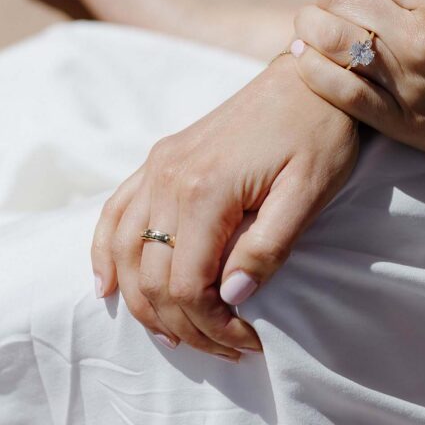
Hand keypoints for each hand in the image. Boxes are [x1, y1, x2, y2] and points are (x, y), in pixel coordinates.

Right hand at [90, 55, 357, 359]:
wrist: (309, 76)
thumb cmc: (319, 133)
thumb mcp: (310, 192)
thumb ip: (269, 246)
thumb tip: (232, 297)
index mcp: (206, 190)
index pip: (188, 285)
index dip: (212, 326)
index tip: (246, 343)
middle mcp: (170, 177)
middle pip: (152, 277)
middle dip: (183, 325)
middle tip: (223, 348)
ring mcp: (160, 165)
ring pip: (126, 251)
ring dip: (144, 302)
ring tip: (177, 334)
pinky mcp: (162, 157)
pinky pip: (117, 210)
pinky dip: (106, 253)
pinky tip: (108, 285)